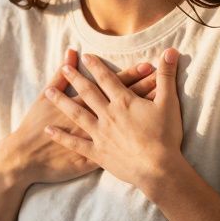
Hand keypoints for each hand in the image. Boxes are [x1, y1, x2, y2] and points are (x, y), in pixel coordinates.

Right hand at [0, 48, 158, 187]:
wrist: (26, 157)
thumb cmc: (35, 126)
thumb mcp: (44, 98)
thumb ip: (60, 76)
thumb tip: (71, 53)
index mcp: (84, 103)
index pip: (112, 85)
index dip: (130, 75)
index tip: (149, 65)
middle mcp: (94, 119)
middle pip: (124, 101)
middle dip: (143, 89)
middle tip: (163, 79)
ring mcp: (97, 139)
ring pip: (127, 124)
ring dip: (144, 112)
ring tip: (162, 102)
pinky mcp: (96, 158)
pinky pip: (122, 147)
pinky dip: (136, 142)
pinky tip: (152, 140)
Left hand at [42, 49, 185, 193]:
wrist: (158, 169)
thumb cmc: (165, 136)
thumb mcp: (169, 102)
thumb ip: (167, 75)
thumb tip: (171, 51)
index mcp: (124, 102)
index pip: (107, 79)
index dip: (97, 66)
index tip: (86, 56)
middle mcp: (108, 115)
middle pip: (88, 93)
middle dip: (75, 79)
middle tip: (63, 68)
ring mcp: (100, 134)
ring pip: (77, 114)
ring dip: (62, 102)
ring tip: (48, 92)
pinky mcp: (97, 153)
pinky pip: (75, 144)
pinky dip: (61, 137)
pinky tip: (49, 130)